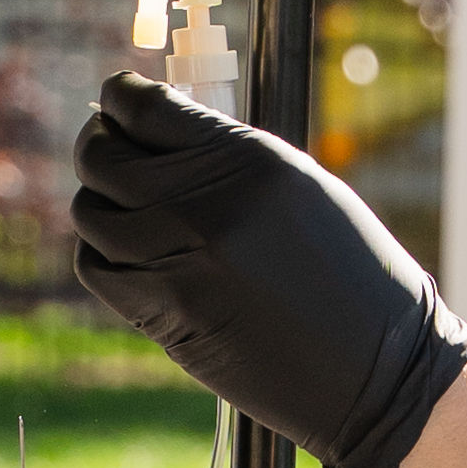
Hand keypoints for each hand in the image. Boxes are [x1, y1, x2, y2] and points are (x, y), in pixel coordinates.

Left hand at [70, 79, 466, 467]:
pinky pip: (98, 268)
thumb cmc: (350, 275)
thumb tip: (157, 128)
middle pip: (103, 158)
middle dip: (98, 145)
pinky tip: (129, 251)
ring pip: (91, 213)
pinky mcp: (162, 314)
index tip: (116, 99)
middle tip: (107, 146)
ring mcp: (176, 263)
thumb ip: (227, 155)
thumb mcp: (300, 188)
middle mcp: (204, 206)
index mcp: (247, 162)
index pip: (144, 108)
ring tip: (123, 204)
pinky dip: (103, 254)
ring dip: (99, 203)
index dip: (119, 98)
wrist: (375, 369)